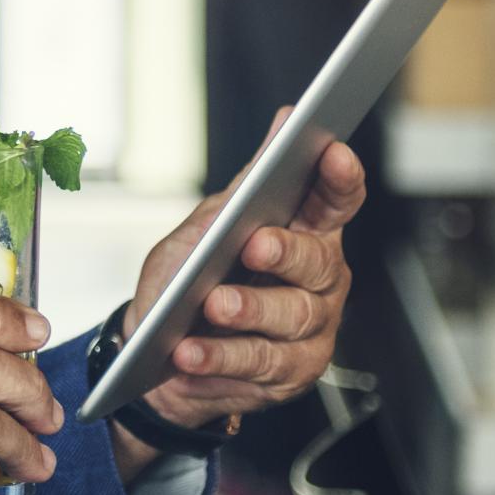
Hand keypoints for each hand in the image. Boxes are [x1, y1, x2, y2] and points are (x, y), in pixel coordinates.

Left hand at [121, 109, 365, 432]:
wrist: (155, 356)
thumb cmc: (187, 283)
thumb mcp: (204, 227)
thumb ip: (247, 184)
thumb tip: (285, 120)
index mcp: (304, 233)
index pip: (336, 200)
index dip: (339, 178)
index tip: (331, 153)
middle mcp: (318, 281)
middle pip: (318, 261)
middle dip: (286, 251)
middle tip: (253, 245)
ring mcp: (309, 329)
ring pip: (292, 316)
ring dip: (248, 310)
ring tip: (210, 306)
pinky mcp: (290, 374)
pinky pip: (261, 364)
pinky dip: (220, 356)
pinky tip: (190, 350)